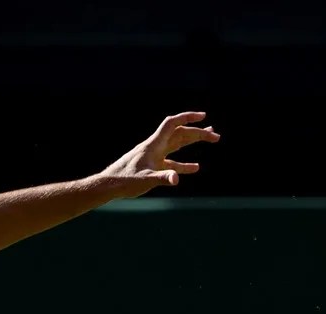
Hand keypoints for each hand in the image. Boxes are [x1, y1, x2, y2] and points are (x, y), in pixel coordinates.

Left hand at [99, 111, 219, 198]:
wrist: (109, 185)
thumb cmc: (124, 181)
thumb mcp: (145, 180)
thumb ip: (162, 178)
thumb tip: (176, 178)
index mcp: (154, 144)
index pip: (172, 124)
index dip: (188, 117)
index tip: (203, 116)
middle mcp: (155, 147)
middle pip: (179, 133)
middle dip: (198, 132)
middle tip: (216, 136)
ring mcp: (154, 156)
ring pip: (177, 145)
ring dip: (193, 141)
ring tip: (211, 138)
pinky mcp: (153, 167)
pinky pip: (172, 163)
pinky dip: (184, 164)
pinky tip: (195, 167)